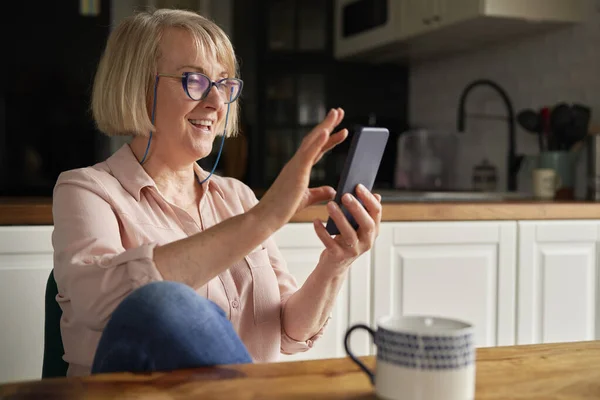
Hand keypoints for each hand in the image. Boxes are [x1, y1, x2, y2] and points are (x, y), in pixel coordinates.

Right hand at [257, 108, 347, 227]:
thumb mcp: (306, 199)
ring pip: (312, 141)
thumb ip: (319, 193)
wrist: (267, 218)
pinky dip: (317, 141)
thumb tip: (333, 190)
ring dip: (325, 126)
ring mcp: (295, 166)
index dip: (329, 139)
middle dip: (327, 124)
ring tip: (336, 113)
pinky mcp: (295, 172)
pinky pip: (307, 153)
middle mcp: (296, 163)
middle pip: (315, 139)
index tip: (341, 130)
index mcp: (298, 169)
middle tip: (339, 111)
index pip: (317, 150)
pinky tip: (326, 130)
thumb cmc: (282, 210)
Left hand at [313, 184, 381, 274]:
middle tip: (345, 195)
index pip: (376, 212)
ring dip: (339, 218)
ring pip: (349, 234)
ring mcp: (353, 251)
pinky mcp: (338, 257)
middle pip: (367, 224)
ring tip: (330, 205)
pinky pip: (330, 243)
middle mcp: (366, 241)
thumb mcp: (355, 227)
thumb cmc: (344, 241)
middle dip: (357, 208)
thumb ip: (362, 212)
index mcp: (372, 231)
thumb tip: (374, 194)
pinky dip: (322, 232)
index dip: (368, 199)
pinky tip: (316, 221)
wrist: (333, 266)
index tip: (358, 186)